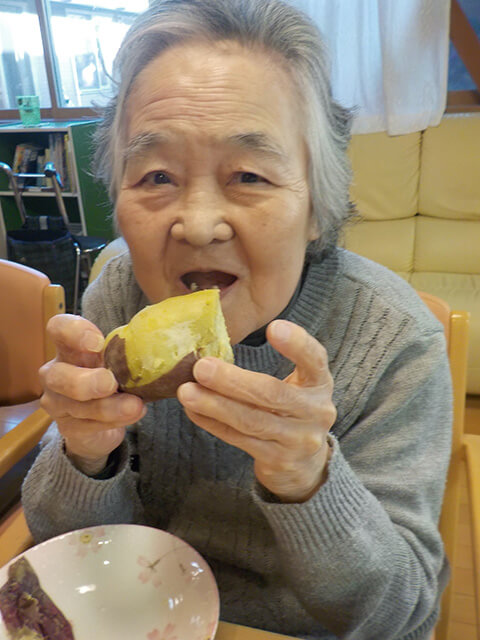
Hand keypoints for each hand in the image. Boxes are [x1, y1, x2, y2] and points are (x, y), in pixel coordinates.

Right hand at [40, 314, 145, 473]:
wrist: (105, 419)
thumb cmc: (115, 376)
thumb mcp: (119, 359)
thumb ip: (130, 349)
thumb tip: (164, 337)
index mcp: (70, 347)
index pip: (58, 328)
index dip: (73, 331)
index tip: (98, 341)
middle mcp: (56, 372)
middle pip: (57, 374)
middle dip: (85, 381)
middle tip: (110, 382)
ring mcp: (58, 402)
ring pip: (76, 405)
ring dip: (108, 406)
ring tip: (135, 405)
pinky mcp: (68, 427)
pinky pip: (88, 425)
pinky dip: (113, 421)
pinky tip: (133, 415)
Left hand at [177, 319, 335, 501]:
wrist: (306, 464)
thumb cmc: (291, 410)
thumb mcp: (296, 386)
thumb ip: (273, 368)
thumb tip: (215, 349)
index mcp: (319, 384)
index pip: (314, 359)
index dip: (297, 343)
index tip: (273, 327)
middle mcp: (315, 411)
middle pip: (273, 394)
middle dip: (233, 381)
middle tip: (201, 367)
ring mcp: (298, 440)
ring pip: (252, 420)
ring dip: (215, 405)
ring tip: (186, 391)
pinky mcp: (279, 460)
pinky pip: (239, 439)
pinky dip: (213, 424)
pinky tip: (193, 411)